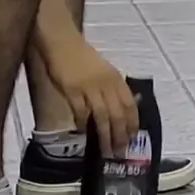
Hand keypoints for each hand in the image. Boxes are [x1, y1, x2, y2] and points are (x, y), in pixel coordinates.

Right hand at [47, 39, 138, 156]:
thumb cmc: (82, 57)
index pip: (130, 105)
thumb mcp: (105, 70)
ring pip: (102, 117)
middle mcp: (106, 84)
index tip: (132, 138)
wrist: (61, 42)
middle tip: (120, 151)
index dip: (133, 123)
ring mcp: (89, 88)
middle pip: (118, 115)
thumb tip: (126, 107)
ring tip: (106, 150)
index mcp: (116, 78)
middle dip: (120, 136)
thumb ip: (114, 87)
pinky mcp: (72, 91)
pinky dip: (84, 124)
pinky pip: (81, 113)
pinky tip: (84, 132)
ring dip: (105, 137)